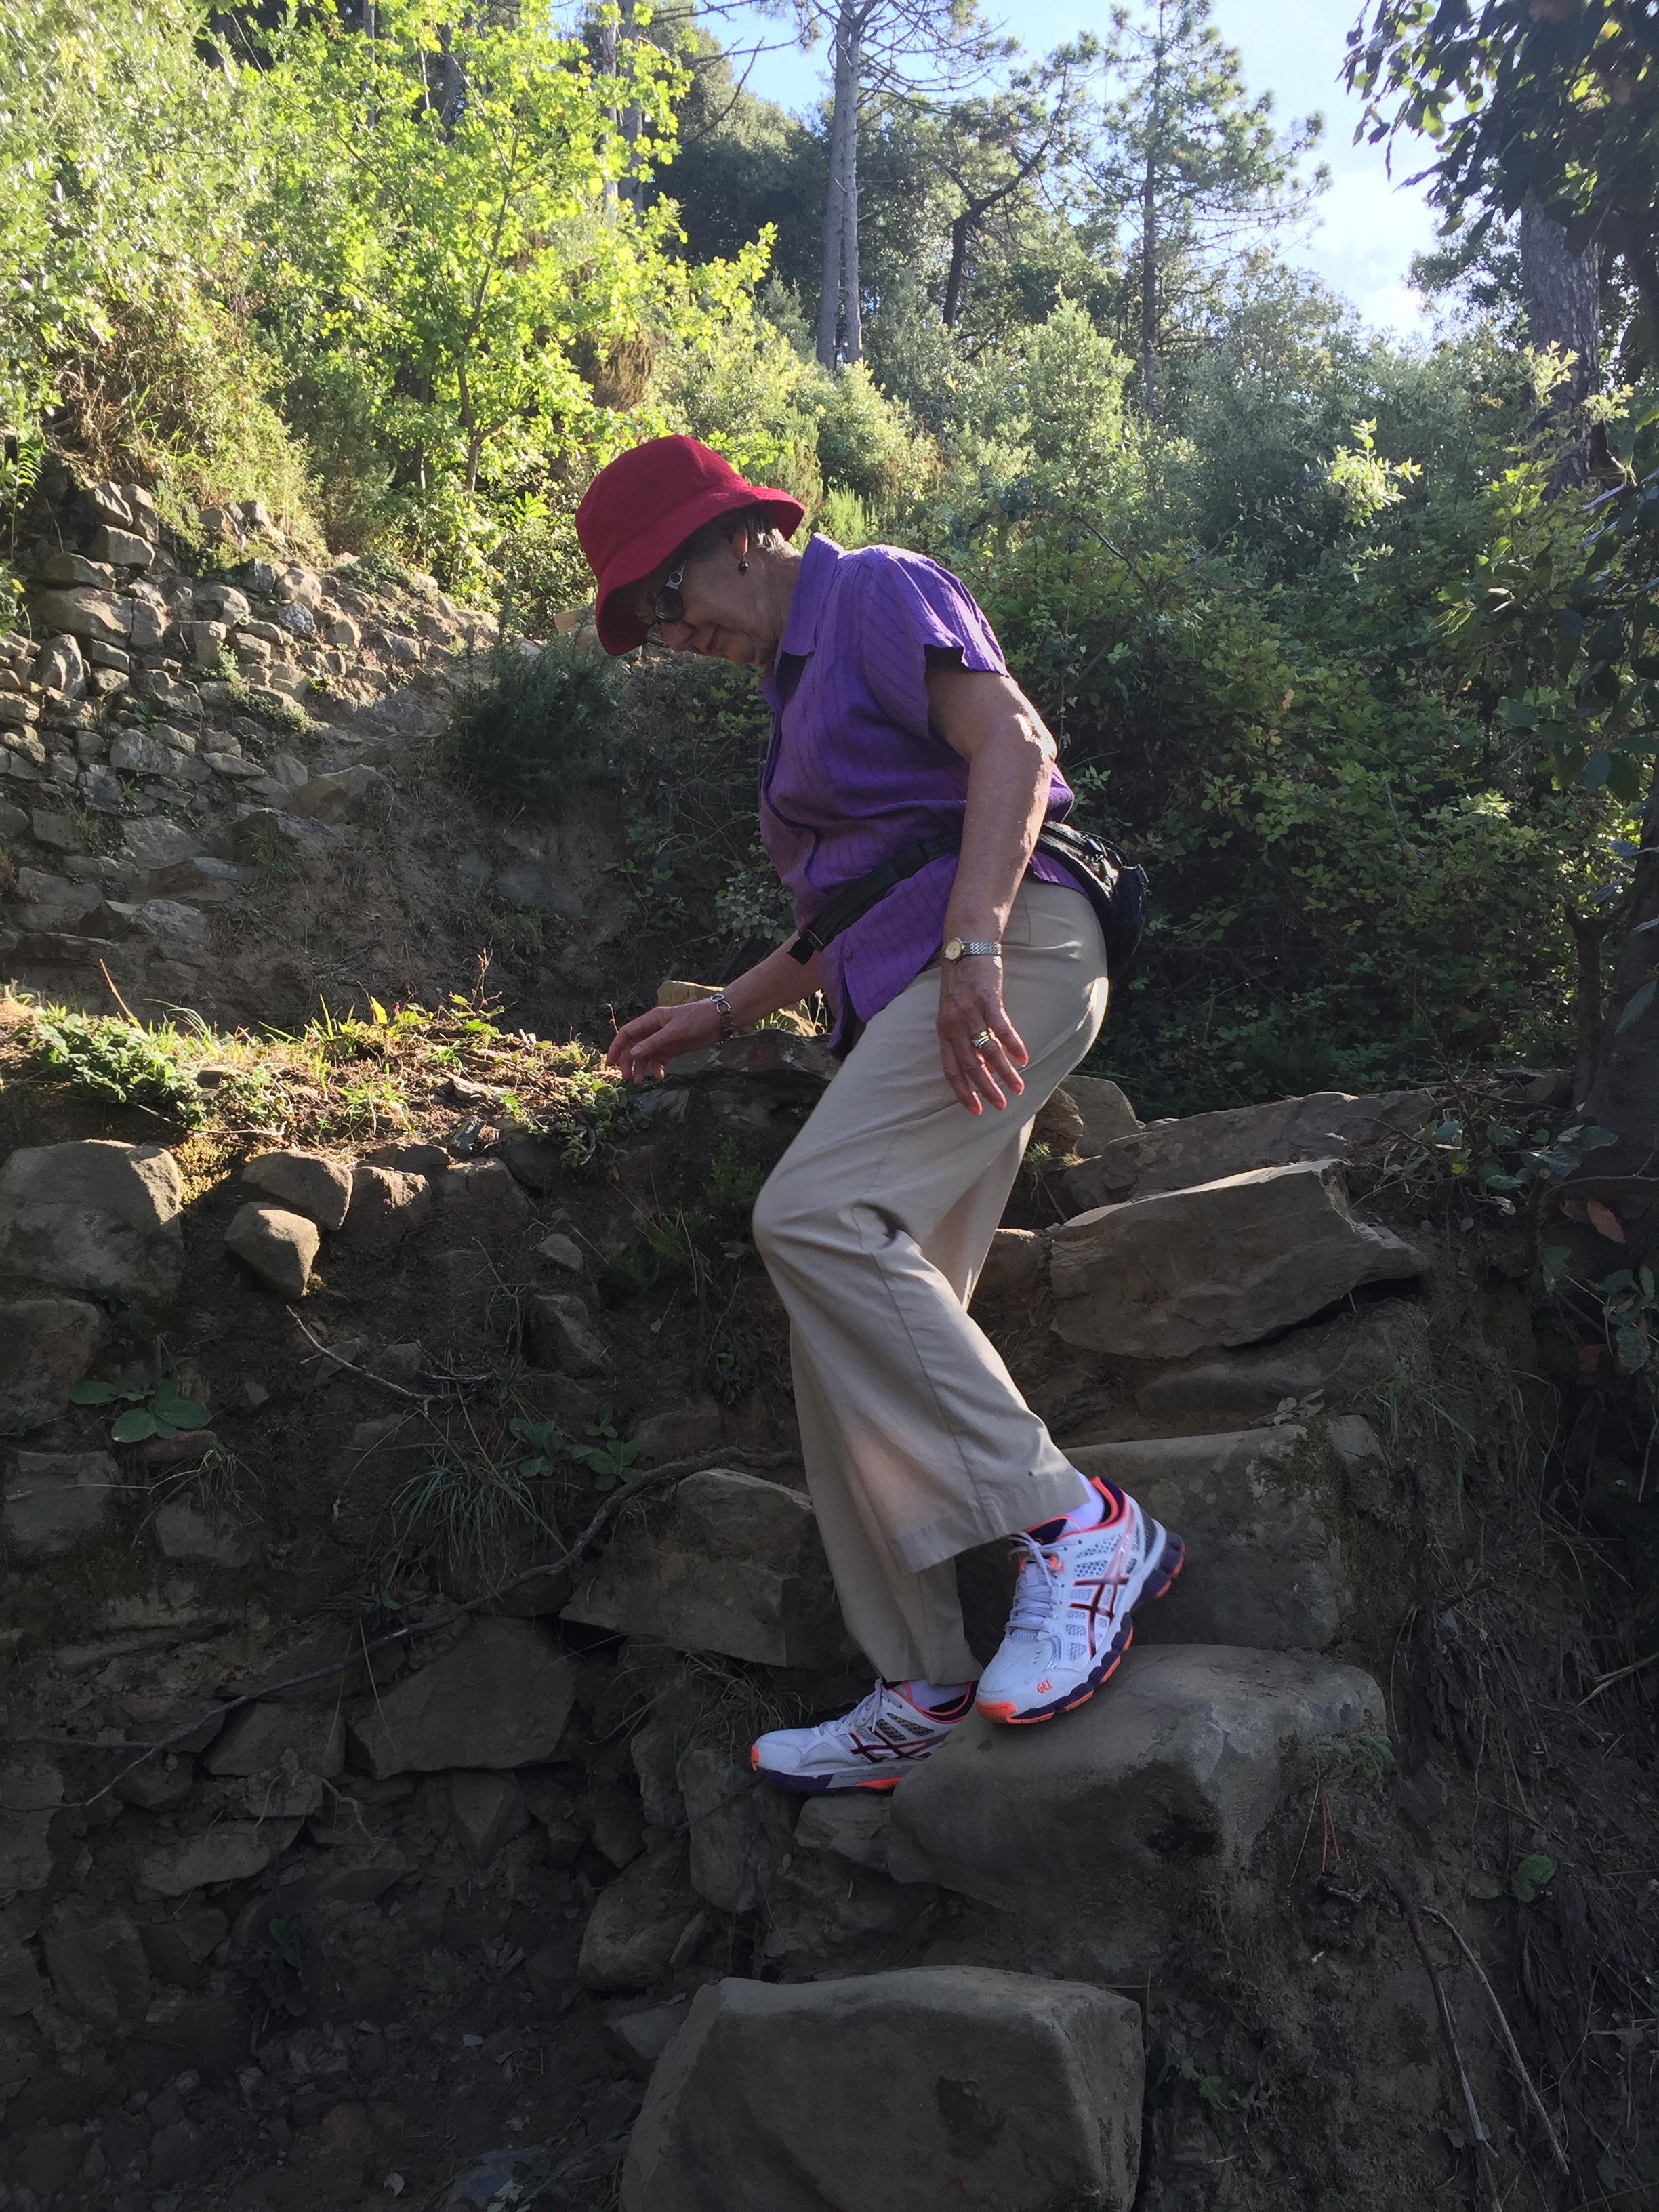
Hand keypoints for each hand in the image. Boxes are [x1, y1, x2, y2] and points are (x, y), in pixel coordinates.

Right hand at [606, 1001, 719, 1082]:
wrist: (718, 1021)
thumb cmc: (696, 1019)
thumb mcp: (674, 1031)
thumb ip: (653, 1042)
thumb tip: (633, 1053)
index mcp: (650, 1020)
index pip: (627, 1033)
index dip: (617, 1047)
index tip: (611, 1062)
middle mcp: (653, 1030)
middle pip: (633, 1047)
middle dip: (628, 1062)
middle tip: (627, 1077)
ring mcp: (662, 1040)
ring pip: (645, 1056)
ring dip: (641, 1068)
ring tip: (639, 1081)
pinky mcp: (672, 1049)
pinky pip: (658, 1061)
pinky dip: (656, 1069)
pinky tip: (659, 1075)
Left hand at [937, 955, 1026, 1114]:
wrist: (965, 947)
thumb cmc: (961, 982)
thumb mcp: (955, 1013)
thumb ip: (966, 1040)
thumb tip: (986, 1068)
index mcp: (943, 1031)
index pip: (951, 1069)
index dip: (963, 1092)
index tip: (975, 1110)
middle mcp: (954, 1025)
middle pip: (970, 1064)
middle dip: (986, 1089)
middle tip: (1000, 1106)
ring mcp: (970, 1012)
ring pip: (988, 1050)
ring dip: (1005, 1072)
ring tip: (1018, 1088)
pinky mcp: (987, 999)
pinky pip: (1001, 1028)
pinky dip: (1013, 1045)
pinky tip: (1023, 1059)